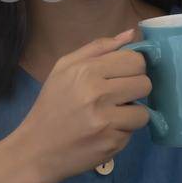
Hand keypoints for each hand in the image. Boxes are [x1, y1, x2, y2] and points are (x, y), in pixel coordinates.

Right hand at [7, 28, 151, 182]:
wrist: (36, 149)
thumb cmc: (51, 105)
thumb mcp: (64, 68)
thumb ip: (98, 48)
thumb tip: (131, 34)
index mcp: (86, 70)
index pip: (135, 60)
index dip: (132, 68)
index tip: (121, 76)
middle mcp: (98, 93)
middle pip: (145, 83)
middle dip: (134, 90)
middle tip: (116, 97)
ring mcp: (106, 120)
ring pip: (144, 110)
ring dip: (131, 114)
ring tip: (111, 116)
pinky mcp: (112, 142)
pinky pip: (133, 132)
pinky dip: (122, 131)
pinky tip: (104, 132)